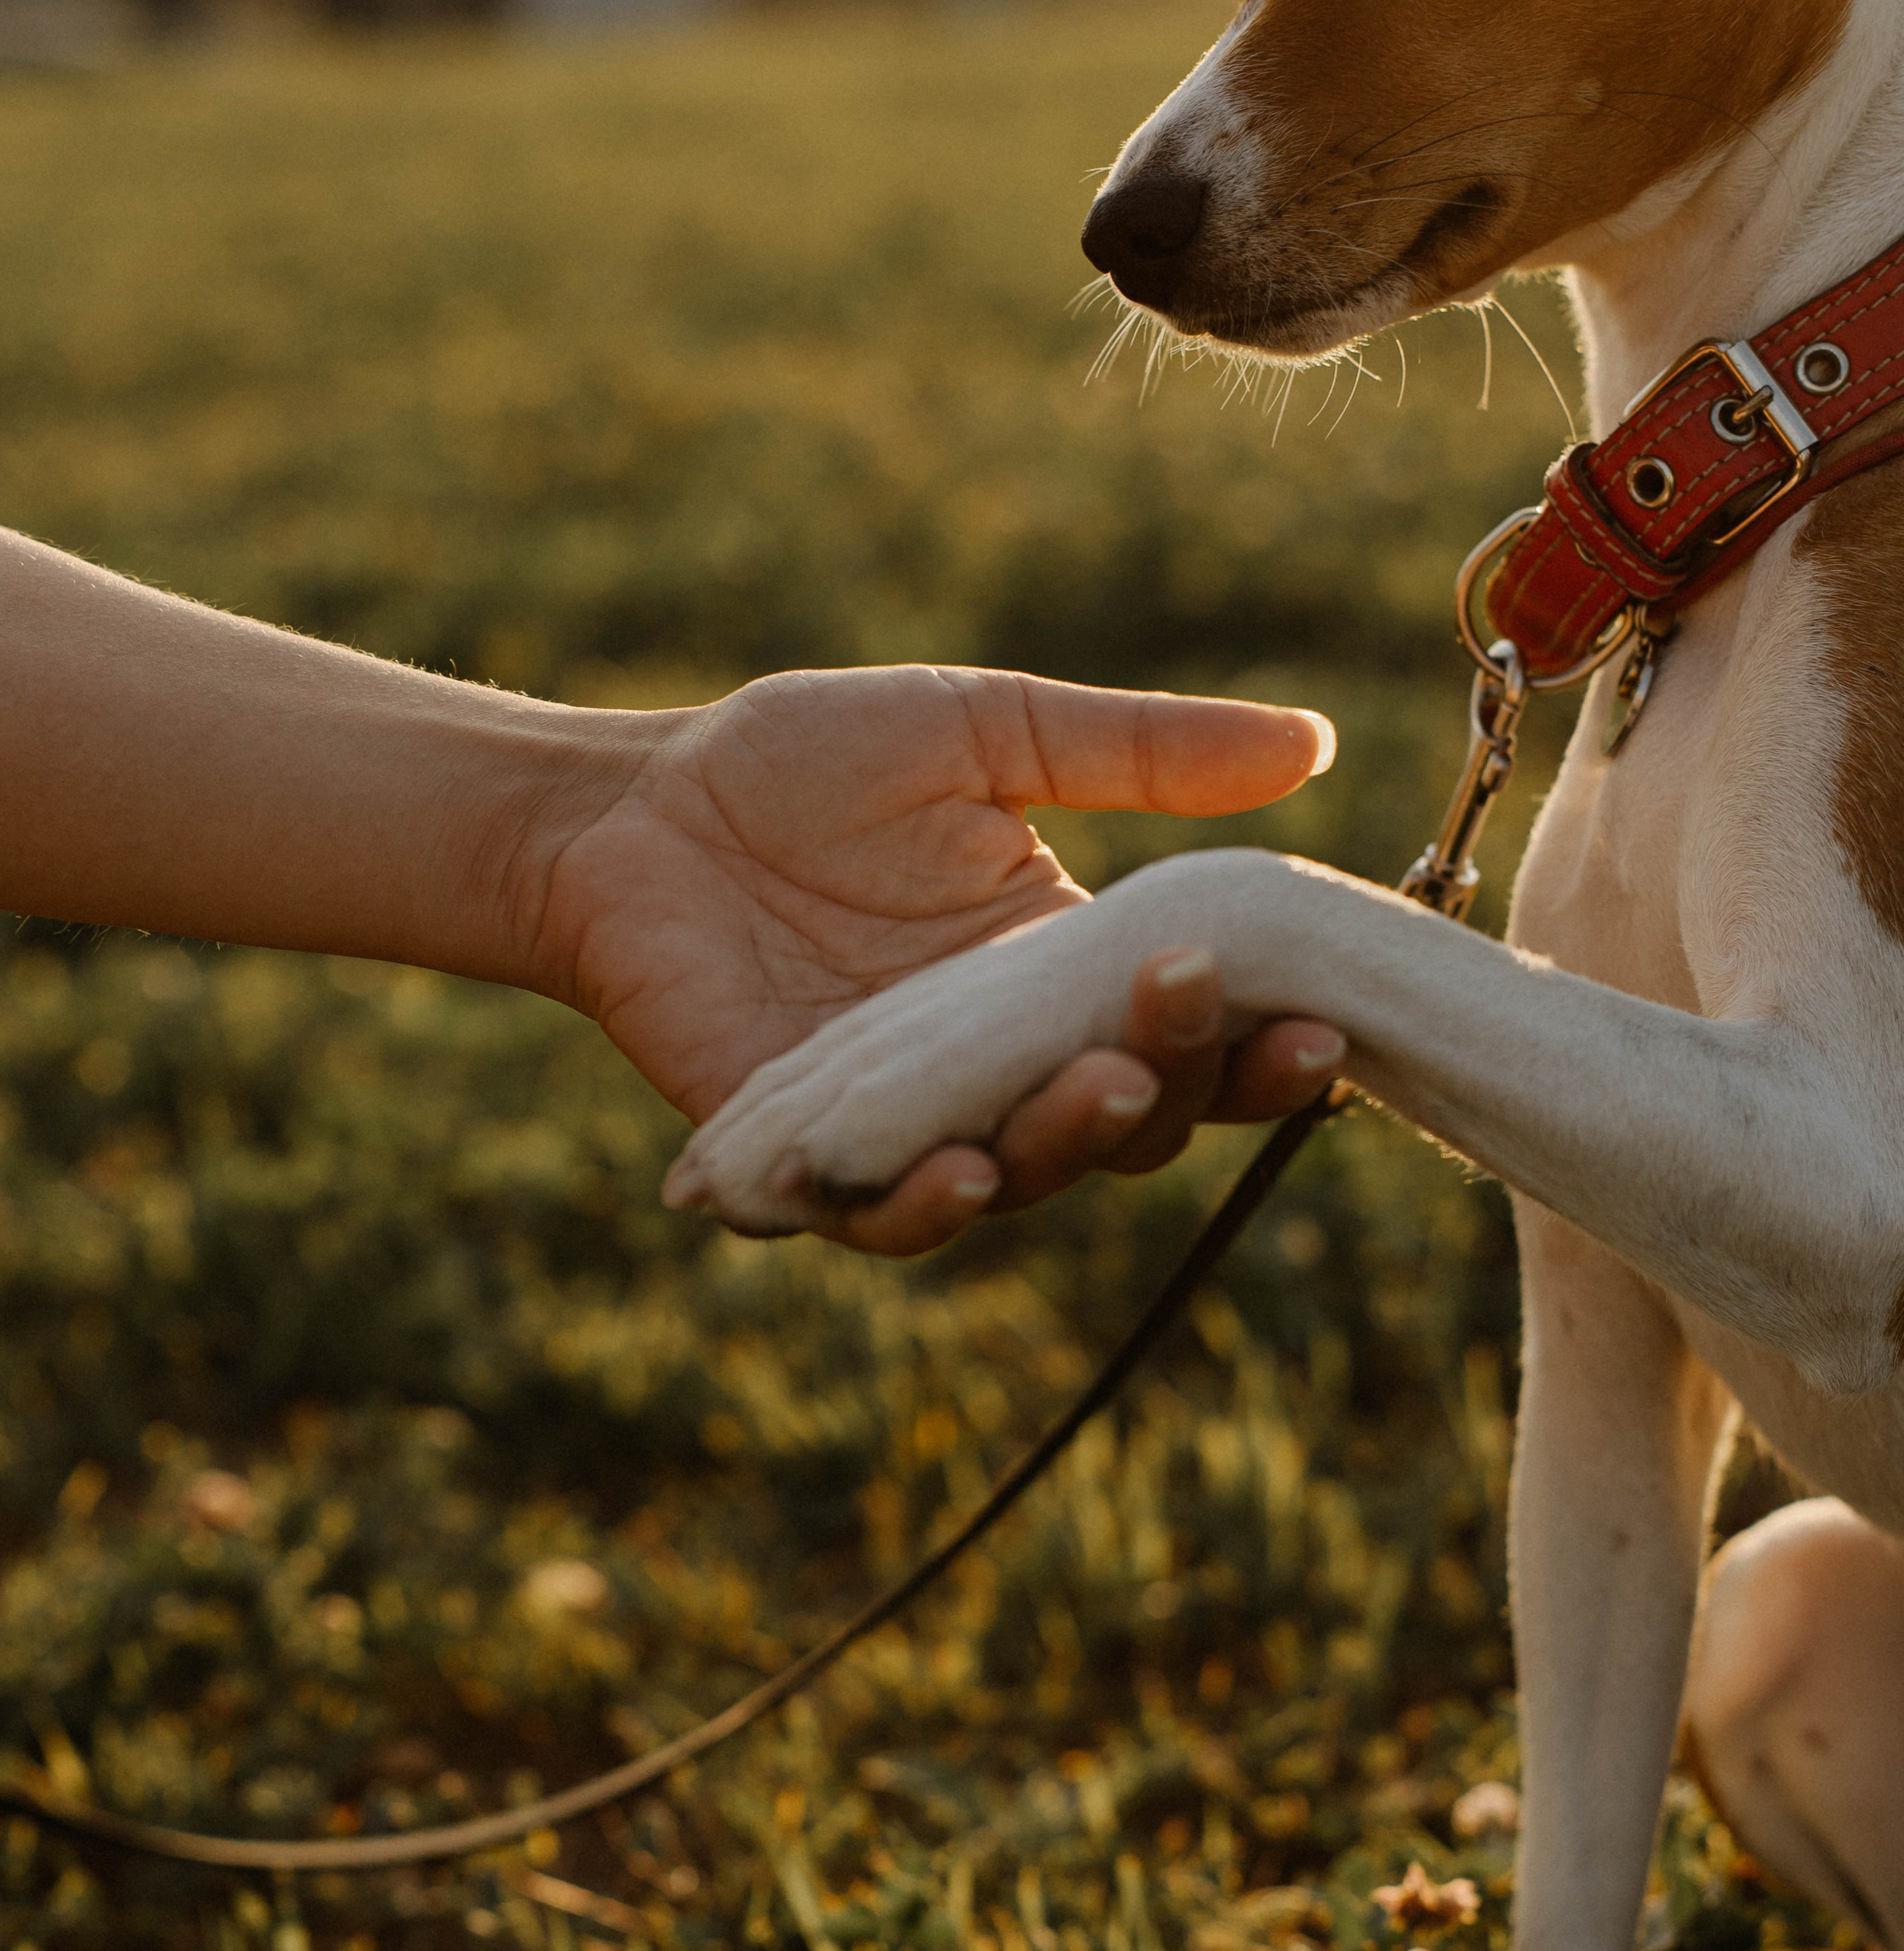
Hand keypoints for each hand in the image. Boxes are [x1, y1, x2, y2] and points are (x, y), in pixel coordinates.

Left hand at [543, 664, 1343, 1251]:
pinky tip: (952, 1172)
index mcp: (1062, 977)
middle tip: (1192, 1003)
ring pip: (1022, 1177)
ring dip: (1071, 1144)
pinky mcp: (807, 1158)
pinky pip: (878, 1218)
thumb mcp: (990, 732)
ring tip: (1104, 1086)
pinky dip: (920, 1207)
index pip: (1192, 1036)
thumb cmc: (802, 764)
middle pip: (1130, 1120)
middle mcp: (1003, 1068)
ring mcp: (909, 1122)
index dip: (1261, 1041)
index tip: (1322, 1012)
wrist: (628, 808)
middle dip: (1181, 1078)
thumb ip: (1142, 751)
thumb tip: (1316, 743)